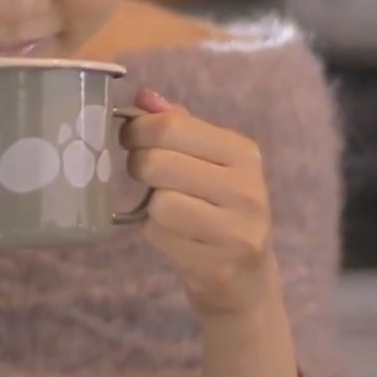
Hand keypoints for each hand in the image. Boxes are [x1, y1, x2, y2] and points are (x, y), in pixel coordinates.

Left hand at [123, 87, 279, 318]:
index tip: (130, 138)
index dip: (137, 130)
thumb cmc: (220, 208)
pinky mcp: (218, 264)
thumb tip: (143, 97)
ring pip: (158, 203)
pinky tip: (172, 234)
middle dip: (138, 166)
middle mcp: (247, 188)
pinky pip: (160, 236)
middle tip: (143, 173)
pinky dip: (154, 233)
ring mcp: (236, 230)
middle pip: (158, 163)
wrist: (246, 279)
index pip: (171, 126)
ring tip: (163, 207)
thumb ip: (179, 126)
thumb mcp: (210, 161)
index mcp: (243, 152)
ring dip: (149, 207)